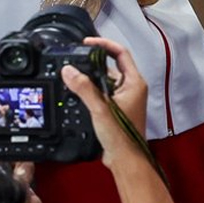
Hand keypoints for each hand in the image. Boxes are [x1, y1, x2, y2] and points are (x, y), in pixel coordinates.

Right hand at [62, 38, 148, 166]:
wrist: (126, 160)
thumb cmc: (121, 135)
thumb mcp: (100, 108)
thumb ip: (84, 88)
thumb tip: (69, 70)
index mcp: (134, 82)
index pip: (121, 54)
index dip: (105, 44)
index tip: (88, 42)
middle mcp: (131, 88)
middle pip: (112, 66)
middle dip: (94, 62)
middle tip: (76, 59)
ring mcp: (125, 98)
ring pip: (106, 81)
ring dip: (91, 78)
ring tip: (73, 75)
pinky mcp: (117, 109)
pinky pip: (103, 93)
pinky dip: (92, 91)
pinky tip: (78, 93)